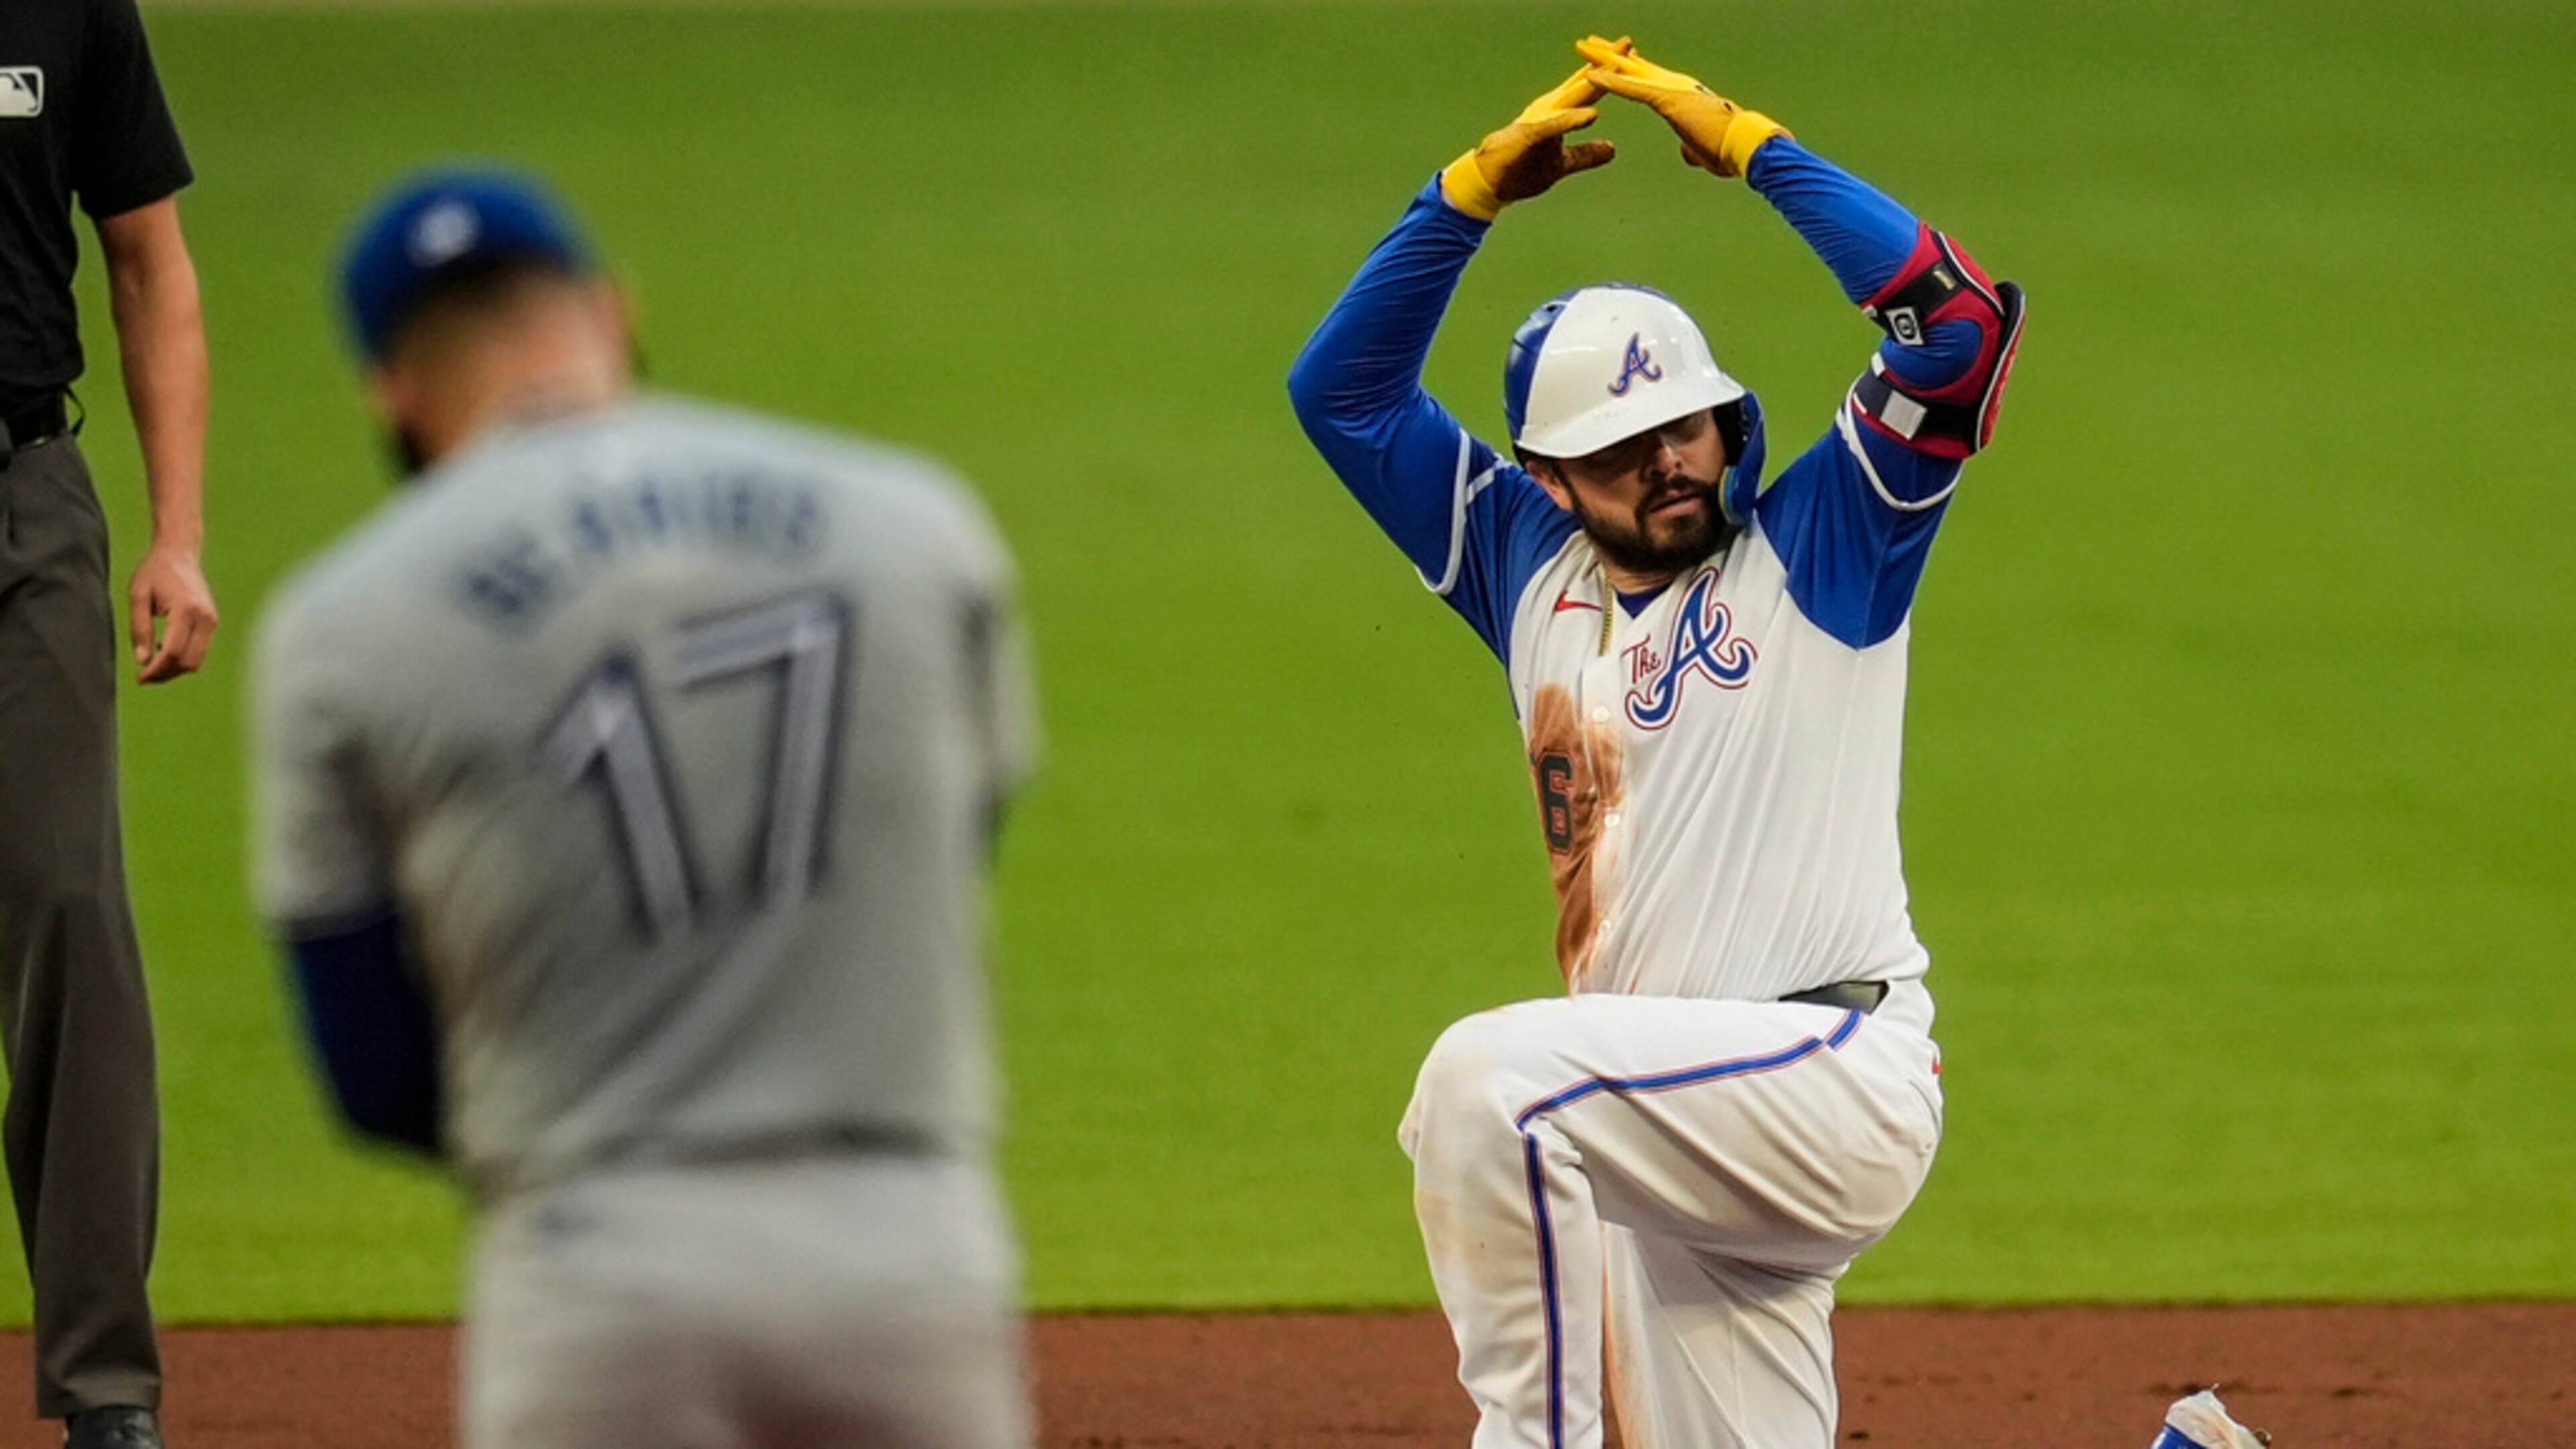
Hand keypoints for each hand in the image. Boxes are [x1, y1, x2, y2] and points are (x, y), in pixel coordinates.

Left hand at [129, 540, 217, 682]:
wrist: (179, 553)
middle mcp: (205, 617)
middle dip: (165, 674)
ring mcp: (212, 621)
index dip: (155, 670)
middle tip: (143, 676)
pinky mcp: (212, 622)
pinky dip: (182, 658)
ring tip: (152, 665)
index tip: (139, 678)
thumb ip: (139, 629)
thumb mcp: (138, 596)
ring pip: (196, 660)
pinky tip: (163, 651)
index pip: (172, 651)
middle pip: (188, 661)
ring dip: (174, 669)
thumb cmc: (154, 571)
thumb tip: (142, 661)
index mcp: (186, 609)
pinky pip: (199, 651)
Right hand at [1439, 49, 1629, 220]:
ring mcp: (1540, 120)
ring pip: (1572, 98)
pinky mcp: (1529, 135)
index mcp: (1559, 114)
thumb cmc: (1521, 169)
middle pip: (1584, 84)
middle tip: (1628, 44)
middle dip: (1606, 64)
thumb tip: (1612, 149)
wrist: (1489, 182)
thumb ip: (1585, 155)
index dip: (1612, 74)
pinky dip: (1571, 120)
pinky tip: (1591, 116)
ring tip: (1615, 69)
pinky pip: (1554, 127)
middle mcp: (1550, 110)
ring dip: (1593, 83)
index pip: (1590, 90)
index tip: (1633, 57)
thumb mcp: (1562, 164)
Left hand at [1576, 35, 1788, 179]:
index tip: (1612, 60)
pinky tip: (1591, 74)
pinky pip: (1633, 88)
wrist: (1745, 148)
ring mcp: (1671, 90)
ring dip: (1605, 58)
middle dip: (1611, 54)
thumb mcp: (1702, 150)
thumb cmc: (1729, 151)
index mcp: (1681, 96)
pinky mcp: (1667, 100)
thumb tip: (1686, 151)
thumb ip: (1690, 146)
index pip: (1648, 78)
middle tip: (1588, 42)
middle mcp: (1675, 85)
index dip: (1629, 69)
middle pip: (1635, 66)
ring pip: (1631, 70)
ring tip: (1582, 45)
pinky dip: (1612, 81)